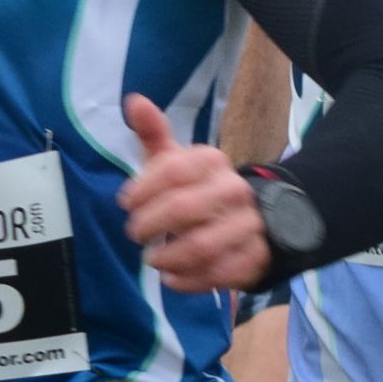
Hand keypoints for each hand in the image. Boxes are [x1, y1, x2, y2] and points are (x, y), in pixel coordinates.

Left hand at [119, 93, 268, 292]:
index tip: (127, 202)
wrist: (255, 219)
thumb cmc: (199, 188)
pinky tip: (171, 278)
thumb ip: (154, 133)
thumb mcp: (178, 160)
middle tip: (135, 233)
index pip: (173, 170)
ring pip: (201, 246)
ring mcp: (248, 226)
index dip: (143, 189)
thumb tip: (133, 100)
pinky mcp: (253, 259)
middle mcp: (235, 191)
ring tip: (153, 259)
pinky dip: (187, 281)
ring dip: (167, 257)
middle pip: (183, 210)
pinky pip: (216, 275)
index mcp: (213, 162)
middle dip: (149, 225)